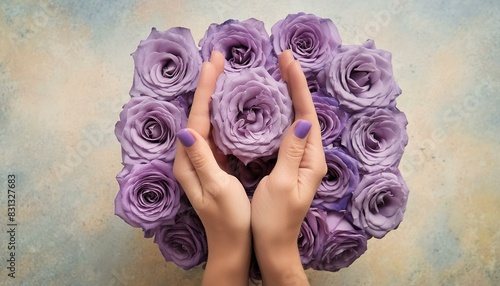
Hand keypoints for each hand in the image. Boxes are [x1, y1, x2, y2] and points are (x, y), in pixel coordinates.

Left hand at [173, 51, 250, 285]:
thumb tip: (186, 129)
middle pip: (197, 115)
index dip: (205, 90)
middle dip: (206, 86)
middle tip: (217, 60)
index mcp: (189, 162)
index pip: (196, 118)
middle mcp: (190, 158)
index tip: (213, 65)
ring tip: (222, 74)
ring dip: (212, 97)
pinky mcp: (212, 165)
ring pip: (205, 121)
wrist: (232, 245)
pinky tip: (228, 105)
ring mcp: (200, 161)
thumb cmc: (229, 220)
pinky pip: (214, 133)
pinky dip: (220, 114)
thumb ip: (202, 159)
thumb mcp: (217, 189)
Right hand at [251, 50, 326, 284]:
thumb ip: (291, 153)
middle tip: (283, 58)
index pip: (307, 115)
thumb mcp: (282, 185)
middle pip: (305, 112)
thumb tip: (302, 121)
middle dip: (295, 84)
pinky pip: (287, 132)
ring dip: (290, 95)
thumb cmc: (275, 220)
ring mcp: (300, 160)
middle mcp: (310, 156)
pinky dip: (281, 113)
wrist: (273, 246)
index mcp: (311, 160)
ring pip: (297, 120)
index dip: (297, 87)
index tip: (286, 62)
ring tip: (279, 73)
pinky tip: (272, 105)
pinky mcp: (289, 164)